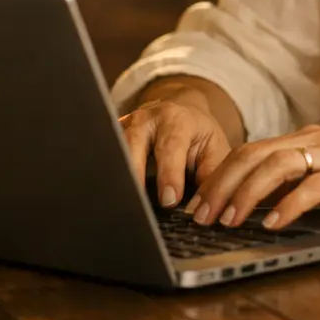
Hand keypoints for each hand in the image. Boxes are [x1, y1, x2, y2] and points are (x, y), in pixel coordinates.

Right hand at [120, 79, 234, 209]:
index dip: (169, 174)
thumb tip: (203, 206)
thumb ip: (210, 175)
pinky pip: (105, 157)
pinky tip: (111, 198)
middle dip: (135, 175)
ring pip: (114, 150)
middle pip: (133, 144)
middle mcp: (146, 119)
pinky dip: (108, 177)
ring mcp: (124, 126)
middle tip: (140, 207)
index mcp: (176, 119)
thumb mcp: (214, 149)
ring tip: (123, 206)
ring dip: (117, 178)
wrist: (181, 113)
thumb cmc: (199, 136)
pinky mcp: (110, 137)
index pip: (170, 146)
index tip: (169, 200)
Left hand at [191, 124, 319, 230]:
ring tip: (228, 221)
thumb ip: (305, 180)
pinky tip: (272, 224)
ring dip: (246, 194)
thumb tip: (264, 203)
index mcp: (312, 138)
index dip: (220, 175)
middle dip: (221, 185)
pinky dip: (288, 206)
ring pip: (276, 166)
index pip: (253, 150)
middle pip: (254, 154)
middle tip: (200, 215)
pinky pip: (313, 187)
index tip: (199, 203)